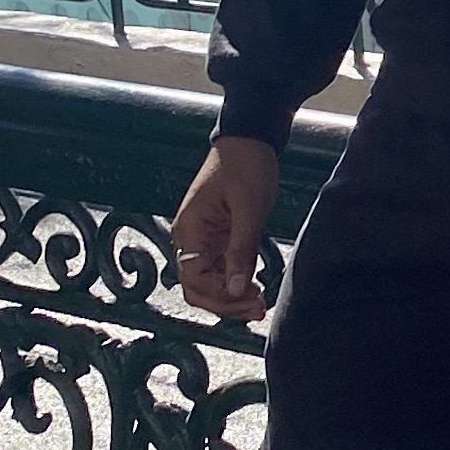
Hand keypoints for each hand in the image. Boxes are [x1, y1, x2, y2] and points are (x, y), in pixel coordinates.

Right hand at [171, 136, 278, 320]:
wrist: (249, 139)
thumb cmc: (246, 167)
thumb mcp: (249, 209)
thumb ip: (241, 250)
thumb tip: (235, 289)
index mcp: (190, 230)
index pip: (194, 280)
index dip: (220, 296)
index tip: (249, 297)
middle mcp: (190, 238)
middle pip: (197, 287)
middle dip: (225, 304)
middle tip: (257, 310)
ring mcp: (203, 239)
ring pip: (209, 282)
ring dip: (231, 297)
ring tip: (259, 304)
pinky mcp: (218, 237)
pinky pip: (220, 269)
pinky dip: (235, 283)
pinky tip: (254, 289)